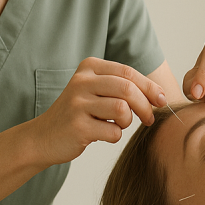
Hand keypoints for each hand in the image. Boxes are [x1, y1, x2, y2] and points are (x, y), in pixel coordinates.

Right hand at [32, 57, 167, 165]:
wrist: (43, 137)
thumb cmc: (79, 114)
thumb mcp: (96, 91)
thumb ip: (122, 87)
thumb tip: (160, 95)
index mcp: (89, 68)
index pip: (128, 72)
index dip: (150, 87)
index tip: (161, 100)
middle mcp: (81, 81)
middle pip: (128, 88)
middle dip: (146, 106)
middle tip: (150, 119)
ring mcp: (77, 103)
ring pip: (122, 109)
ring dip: (127, 121)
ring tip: (118, 125)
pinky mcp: (77, 126)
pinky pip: (113, 131)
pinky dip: (114, 135)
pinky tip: (103, 134)